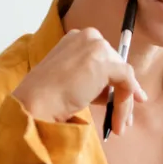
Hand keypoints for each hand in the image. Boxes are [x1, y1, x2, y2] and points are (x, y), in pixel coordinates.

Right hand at [12, 27, 147, 134]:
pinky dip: (124, 104)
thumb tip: (113, 92)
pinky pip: (127, 83)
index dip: (112, 82)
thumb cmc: (47, 96)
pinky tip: (119, 121)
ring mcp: (97, 46)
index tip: (116, 102)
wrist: (36, 102)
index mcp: (76, 39)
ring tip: (118, 127)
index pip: (104, 59)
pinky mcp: (105, 62)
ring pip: (123, 77)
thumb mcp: (71, 80)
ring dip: (123, 104)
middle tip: (123, 119)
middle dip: (121, 94)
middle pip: (116, 66)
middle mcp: (88, 36)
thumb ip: (91, 79)